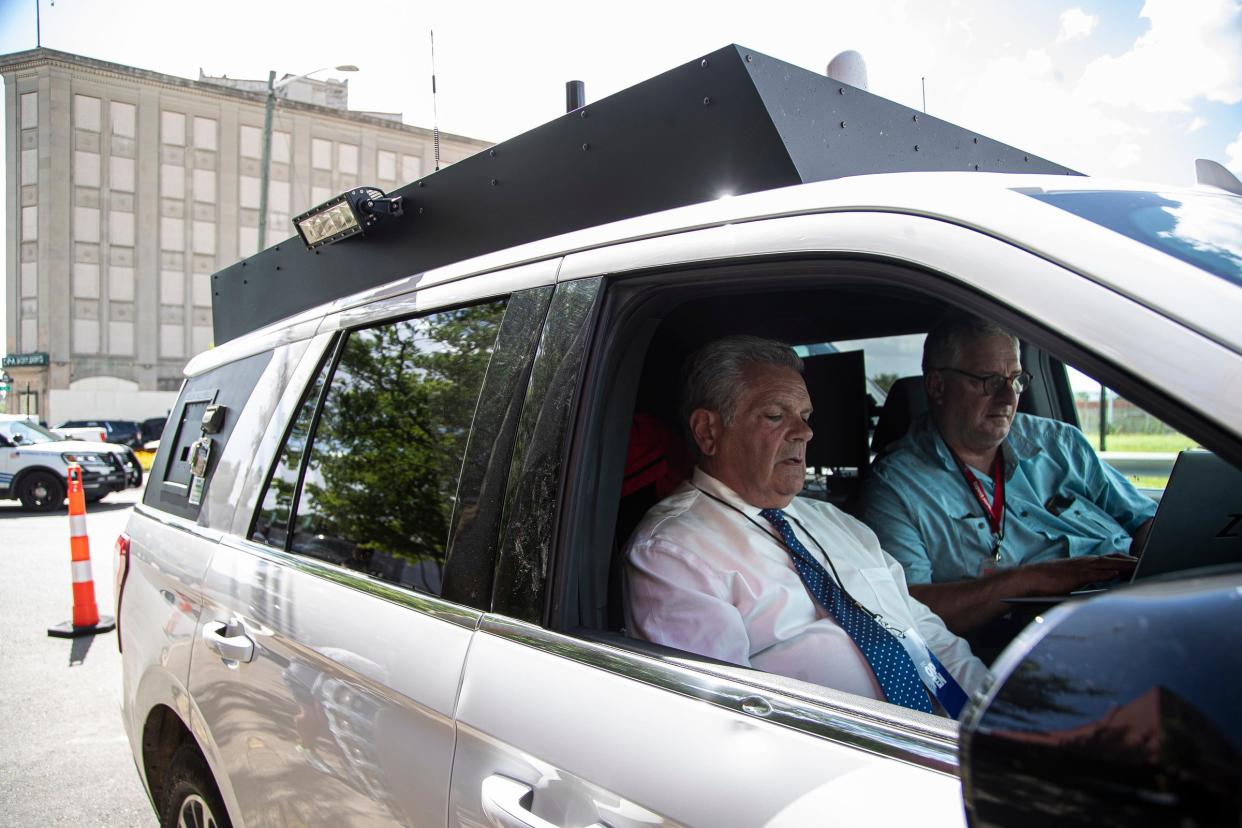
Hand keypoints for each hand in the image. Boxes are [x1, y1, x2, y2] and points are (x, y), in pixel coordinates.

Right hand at [1017, 554, 1137, 596]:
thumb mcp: (1065, 579)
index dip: (1121, 560)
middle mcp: (1082, 563)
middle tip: (1143, 561)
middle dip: (1128, 560)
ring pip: (1106, 563)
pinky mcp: (1074, 576)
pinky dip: (1106, 572)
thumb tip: (1089, 588)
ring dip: (1122, 564)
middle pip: (1110, 558)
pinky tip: (1116, 573)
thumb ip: (1079, 580)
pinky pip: (1094, 573)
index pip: (1105, 559)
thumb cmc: (1043, 582)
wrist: (1028, 579)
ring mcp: (1079, 569)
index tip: (1134, 561)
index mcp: (1081, 564)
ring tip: (1137, 565)